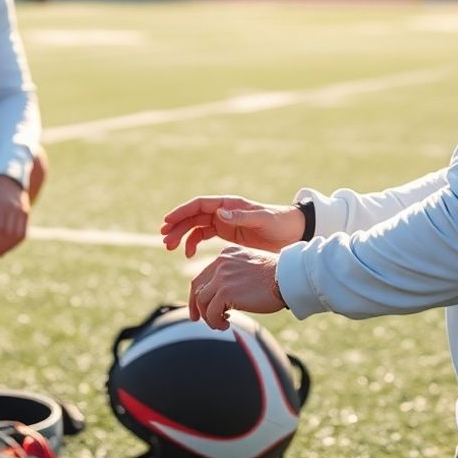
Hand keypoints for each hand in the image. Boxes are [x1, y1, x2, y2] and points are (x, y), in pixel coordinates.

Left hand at [0, 175, 28, 256]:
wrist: (10, 178)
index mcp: (1, 205)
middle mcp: (14, 209)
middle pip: (9, 234)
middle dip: (0, 247)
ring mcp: (23, 212)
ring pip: (18, 235)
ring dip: (9, 247)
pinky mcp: (27, 214)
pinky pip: (24, 232)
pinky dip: (17, 242)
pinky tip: (8, 247)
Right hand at [161, 196, 304, 256]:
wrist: (292, 233)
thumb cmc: (279, 224)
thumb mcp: (262, 220)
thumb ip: (241, 217)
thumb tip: (219, 213)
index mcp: (229, 203)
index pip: (200, 205)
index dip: (182, 211)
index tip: (167, 221)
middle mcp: (223, 210)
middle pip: (193, 216)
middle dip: (177, 226)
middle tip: (165, 239)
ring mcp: (224, 222)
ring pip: (195, 226)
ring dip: (181, 235)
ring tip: (170, 247)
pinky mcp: (226, 233)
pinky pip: (202, 236)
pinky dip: (192, 243)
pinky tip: (187, 254)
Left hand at [188, 245, 285, 329]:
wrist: (289, 277)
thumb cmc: (278, 277)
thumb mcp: (252, 269)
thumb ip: (236, 276)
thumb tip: (227, 297)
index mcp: (227, 255)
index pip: (204, 275)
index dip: (199, 293)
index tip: (201, 306)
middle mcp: (221, 263)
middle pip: (197, 286)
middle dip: (195, 305)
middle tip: (198, 319)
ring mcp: (222, 276)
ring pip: (202, 301)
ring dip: (208, 317)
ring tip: (221, 324)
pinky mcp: (225, 292)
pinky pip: (210, 312)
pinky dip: (215, 322)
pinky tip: (226, 324)